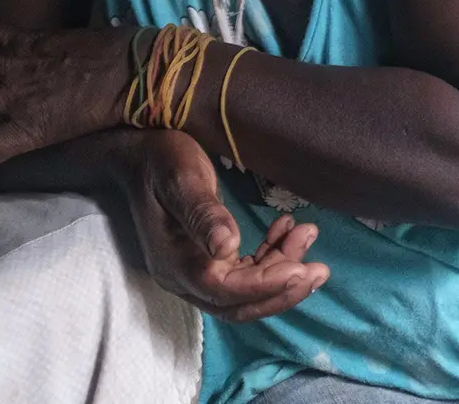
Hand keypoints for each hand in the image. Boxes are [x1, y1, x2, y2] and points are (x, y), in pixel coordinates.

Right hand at [120, 129, 328, 320]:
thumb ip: (203, 213)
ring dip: (280, 271)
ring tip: (308, 234)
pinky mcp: (203, 260)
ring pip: (243, 291)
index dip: (264, 285)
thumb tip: (227, 247)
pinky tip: (287, 230)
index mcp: (175, 261)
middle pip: (236, 303)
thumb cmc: (161, 161)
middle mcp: (182, 276)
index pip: (223, 289)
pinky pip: (241, 273)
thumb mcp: (181, 178)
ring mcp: (191, 271)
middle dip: (281, 290)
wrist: (138, 155)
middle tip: (320, 269)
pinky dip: (269, 258)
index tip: (301, 270)